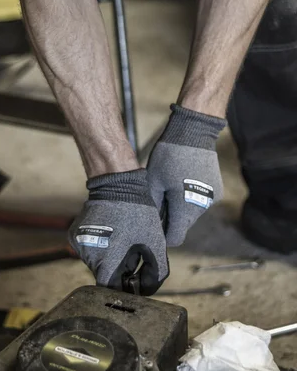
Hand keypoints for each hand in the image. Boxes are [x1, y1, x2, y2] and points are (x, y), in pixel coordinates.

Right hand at [68, 169, 168, 295]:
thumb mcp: (155, 242)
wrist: (116, 183)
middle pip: (102, 275)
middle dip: (117, 268)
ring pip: (95, 261)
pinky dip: (98, 244)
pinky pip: (87, 247)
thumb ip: (156, 270)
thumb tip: (148, 288)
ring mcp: (77, 244)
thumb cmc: (137, 213)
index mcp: (105, 262)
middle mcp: (87, 256)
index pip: (110, 288)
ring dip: (107, 256)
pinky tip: (109, 231)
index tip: (132, 278)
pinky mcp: (74, 234)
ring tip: (120, 238)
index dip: (123, 286)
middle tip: (131, 251)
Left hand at [147, 105, 225, 246]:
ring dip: (182, 206)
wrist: (194, 133)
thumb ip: (153, 205)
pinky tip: (184, 180)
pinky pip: (201, 200)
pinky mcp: (217, 189)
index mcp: (184, 208)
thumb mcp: (154, 181)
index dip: (164, 236)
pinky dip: (192, 196)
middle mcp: (201, 207)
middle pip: (184, 224)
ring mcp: (212, 198)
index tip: (156, 228)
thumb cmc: (169, 156)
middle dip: (172, 218)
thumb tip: (152, 223)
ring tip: (173, 186)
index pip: (175, 237)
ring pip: (193, 212)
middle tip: (161, 199)